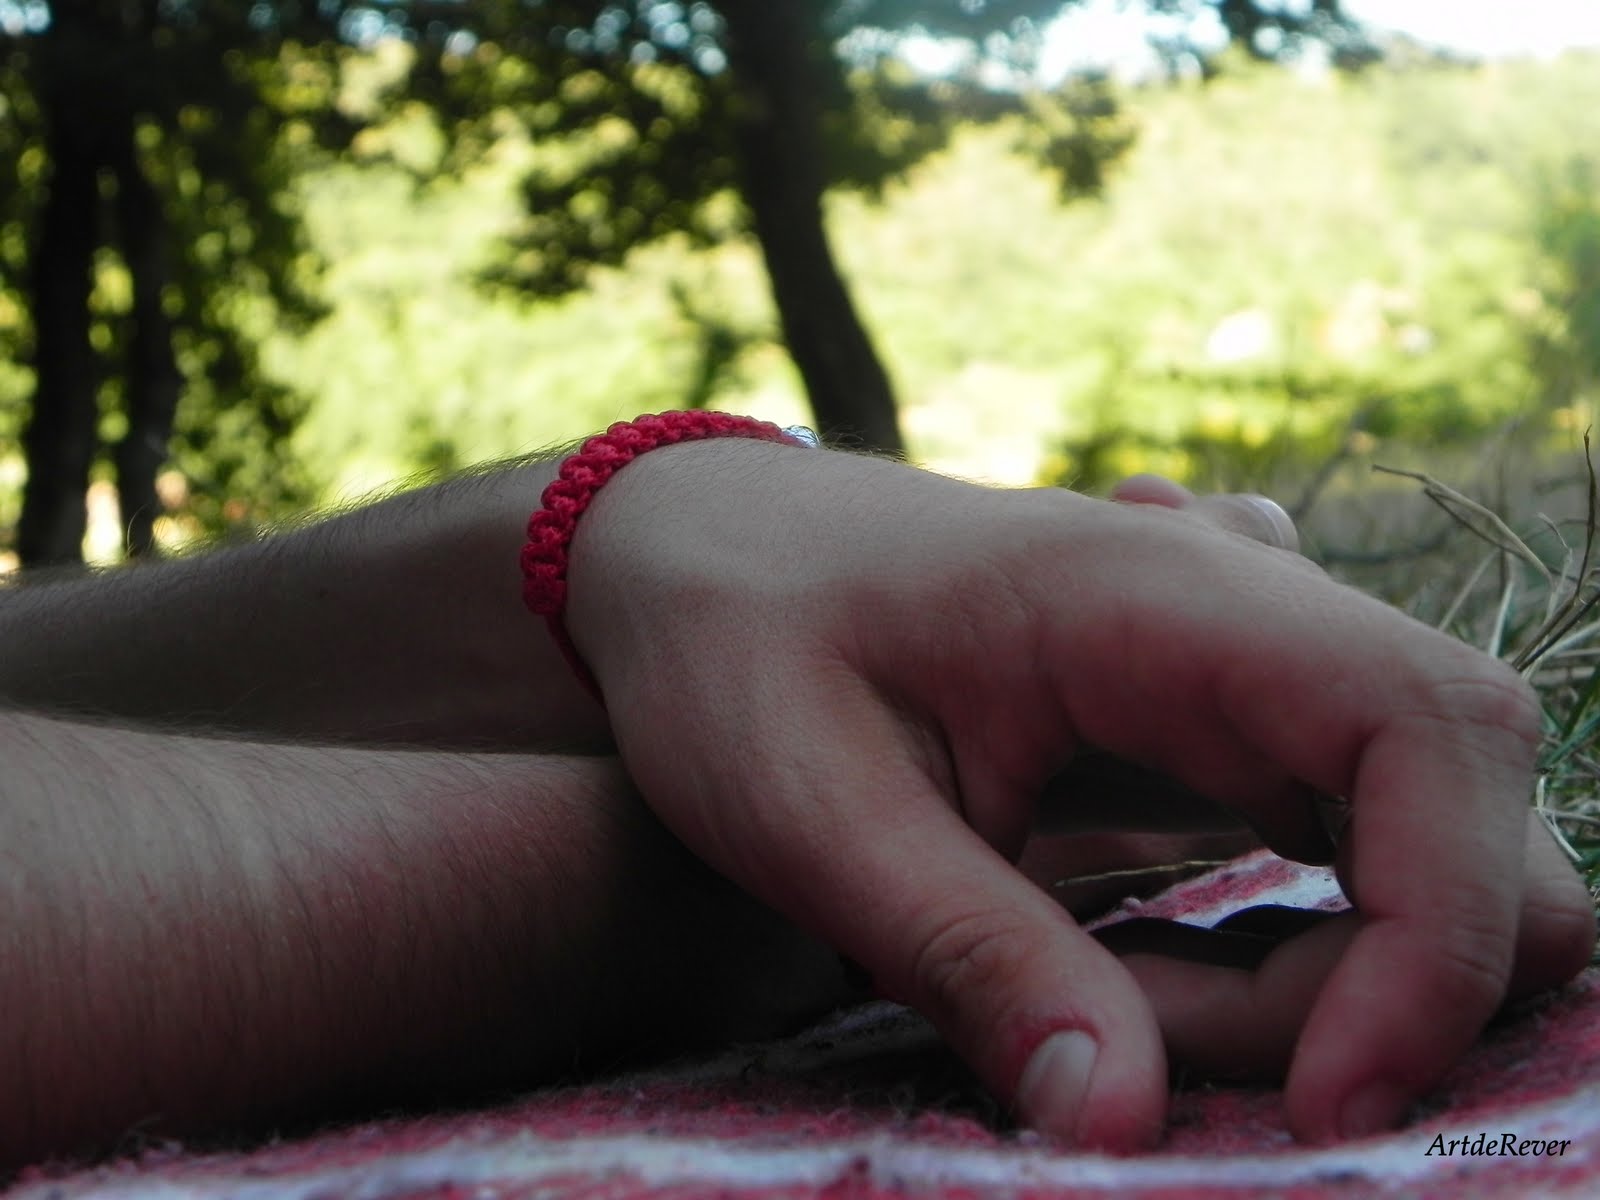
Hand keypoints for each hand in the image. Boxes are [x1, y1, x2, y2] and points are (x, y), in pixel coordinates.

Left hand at [564, 442, 1594, 1148]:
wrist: (701, 552)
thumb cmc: (734, 645)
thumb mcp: (813, 810)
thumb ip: (968, 955)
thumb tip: (1122, 1126)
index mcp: (1157, 595)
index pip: (1431, 731)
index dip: (1440, 933)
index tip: (1327, 1103)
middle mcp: (1240, 614)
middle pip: (1456, 813)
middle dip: (1365, 984)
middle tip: (1135, 1043)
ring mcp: (1242, 669)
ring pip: (1415, 848)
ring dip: (1318, 979)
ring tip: (1100, 1001)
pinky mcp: (1219, 727)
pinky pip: (1343, 852)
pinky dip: (1292, 951)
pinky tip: (1131, 968)